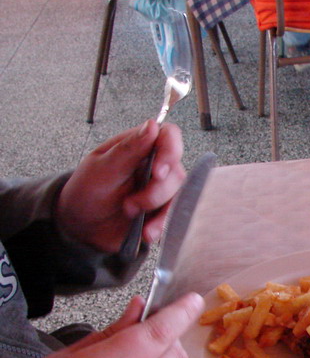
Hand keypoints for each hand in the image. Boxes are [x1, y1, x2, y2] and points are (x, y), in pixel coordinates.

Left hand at [56, 120, 185, 253]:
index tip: (158, 172)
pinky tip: (147, 232)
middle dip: (156, 191)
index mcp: (139, 146)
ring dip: (158, 210)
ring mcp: (161, 189)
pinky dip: (162, 225)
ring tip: (132, 216)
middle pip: (176, 171)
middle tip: (130, 203)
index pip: (169, 136)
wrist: (82, 227)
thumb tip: (152, 125)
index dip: (171, 151)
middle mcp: (155, 165)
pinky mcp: (163, 210)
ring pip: (179, 195)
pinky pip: (175, 216)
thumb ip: (129, 149)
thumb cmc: (87, 191)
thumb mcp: (102, 168)